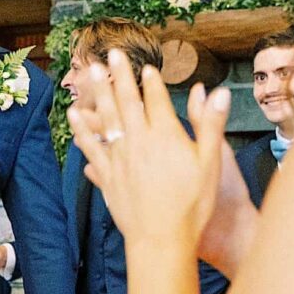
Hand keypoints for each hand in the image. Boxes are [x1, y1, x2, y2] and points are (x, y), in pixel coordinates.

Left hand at [67, 52, 230, 252]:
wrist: (162, 239)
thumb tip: (218, 91)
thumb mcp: (210, 163)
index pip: (156, 99)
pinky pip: (90, 147)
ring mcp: (119, 158)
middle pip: (127, 101)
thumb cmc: (192, 204)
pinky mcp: (107, 176)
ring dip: (98, 93)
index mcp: (165, 135)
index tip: (147, 67)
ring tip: (91, 72)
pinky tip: (74, 115)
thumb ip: (211, 124)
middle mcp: (138, 141)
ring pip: (105, 118)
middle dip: (120, 75)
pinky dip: (82, 129)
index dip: (151, 82)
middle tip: (112, 53)